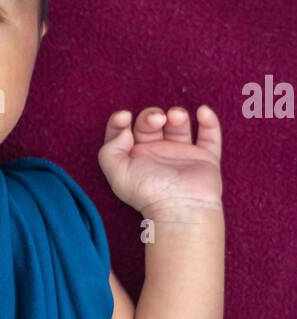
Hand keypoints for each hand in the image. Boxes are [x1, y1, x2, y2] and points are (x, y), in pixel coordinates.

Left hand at [97, 105, 222, 218]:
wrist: (182, 207)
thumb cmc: (148, 192)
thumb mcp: (117, 173)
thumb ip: (110, 149)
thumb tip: (124, 130)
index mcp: (134, 157)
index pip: (123, 132)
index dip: (120, 120)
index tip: (125, 116)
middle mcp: (157, 154)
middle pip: (151, 123)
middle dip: (151, 115)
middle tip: (157, 119)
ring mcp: (182, 155)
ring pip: (179, 125)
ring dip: (178, 114)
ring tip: (176, 116)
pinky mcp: (205, 158)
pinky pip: (210, 135)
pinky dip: (209, 121)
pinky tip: (202, 111)